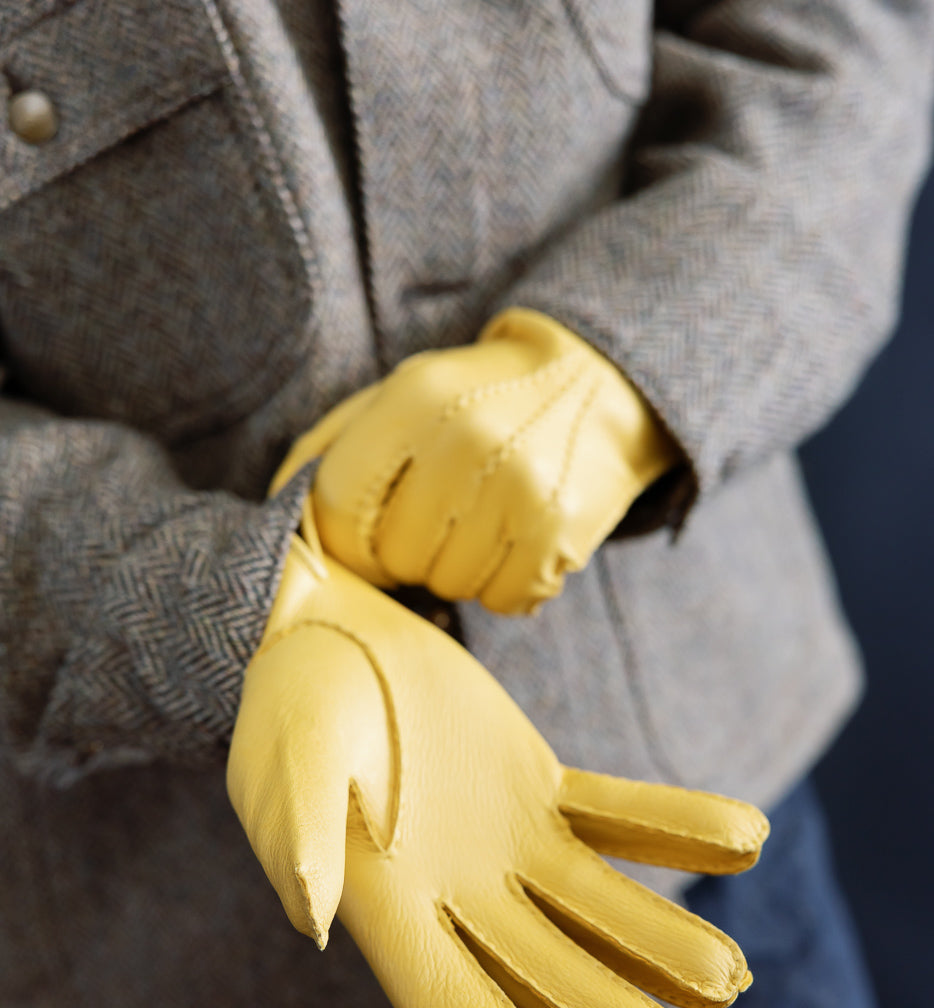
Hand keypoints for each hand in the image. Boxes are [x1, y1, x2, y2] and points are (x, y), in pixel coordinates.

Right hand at [227, 494, 767, 1007]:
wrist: (328, 638)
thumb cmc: (291, 705)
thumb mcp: (285, 763)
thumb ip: (300, 836)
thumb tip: (310, 920)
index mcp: (387, 905)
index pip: (441, 994)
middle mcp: (456, 894)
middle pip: (538, 968)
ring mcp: (507, 848)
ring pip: (594, 907)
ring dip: (659, 940)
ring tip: (730, 980)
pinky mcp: (541, 794)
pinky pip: (618, 818)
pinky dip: (679, 827)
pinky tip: (751, 837)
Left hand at [275, 308, 679, 614]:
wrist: (601, 380)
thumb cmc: (478, 399)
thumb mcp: (402, 395)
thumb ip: (333, 448)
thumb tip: (278, 511)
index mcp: (414, 398)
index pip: (339, 508)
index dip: (346, 540)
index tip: (367, 539)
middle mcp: (467, 440)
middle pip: (394, 557)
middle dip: (409, 552)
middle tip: (443, 520)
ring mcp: (520, 489)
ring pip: (448, 585)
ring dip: (459, 569)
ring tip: (485, 522)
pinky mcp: (561, 532)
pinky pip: (503, 600)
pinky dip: (507, 584)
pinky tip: (521, 539)